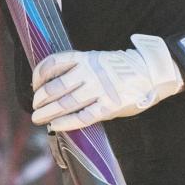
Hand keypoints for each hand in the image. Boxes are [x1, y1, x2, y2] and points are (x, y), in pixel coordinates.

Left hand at [30, 35, 184, 131]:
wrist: (150, 73)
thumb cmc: (118, 69)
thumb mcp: (96, 60)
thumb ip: (77, 69)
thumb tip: (50, 85)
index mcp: (84, 58)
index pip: (53, 64)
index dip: (39, 75)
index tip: (34, 86)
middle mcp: (89, 72)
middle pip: (56, 87)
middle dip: (41, 99)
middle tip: (34, 108)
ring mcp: (100, 89)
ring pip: (67, 103)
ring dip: (49, 112)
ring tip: (39, 118)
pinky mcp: (109, 106)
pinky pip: (83, 116)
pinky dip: (66, 122)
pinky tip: (55, 125)